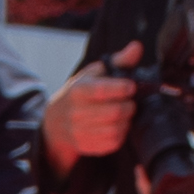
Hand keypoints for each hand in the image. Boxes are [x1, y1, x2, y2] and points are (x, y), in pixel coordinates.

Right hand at [41, 41, 139, 175]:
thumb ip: (118, 60)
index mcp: (77, 90)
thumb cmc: (81, 92)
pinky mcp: (86, 146)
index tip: (131, 87)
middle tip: (130, 102)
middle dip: (129, 106)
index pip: (104, 90)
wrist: (56, 121)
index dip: (123, 88)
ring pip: (116, 129)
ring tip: (125, 114)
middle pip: (115, 112)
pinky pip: (112, 143)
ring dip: (126, 121)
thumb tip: (137, 47)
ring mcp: (79, 132)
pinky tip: (118, 125)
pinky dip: (121, 134)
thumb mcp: (95, 73)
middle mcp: (76, 113)